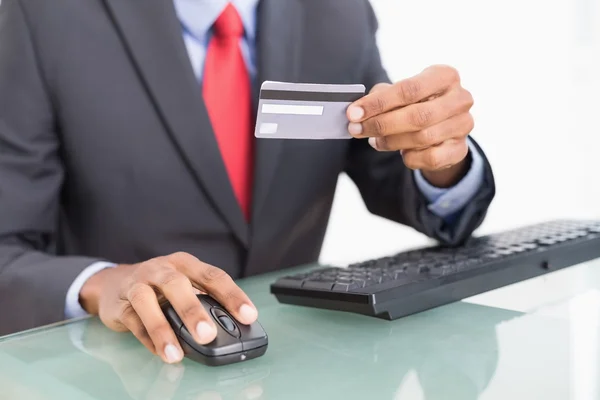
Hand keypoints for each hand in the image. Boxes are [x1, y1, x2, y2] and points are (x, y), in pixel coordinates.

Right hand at [80, 252, 257, 363]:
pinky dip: (147, 337)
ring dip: (163, 329)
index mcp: (186, 264)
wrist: (113, 283)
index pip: (213, 276)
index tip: (248, 315)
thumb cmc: (159, 286)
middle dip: (193, 311)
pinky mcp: (120, 303)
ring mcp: (138, 284)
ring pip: (148, 302)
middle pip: (177, 285)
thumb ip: (205, 301)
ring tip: (176, 353)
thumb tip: (231, 327)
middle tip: (208, 334)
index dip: (232, 295)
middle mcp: (162, 269)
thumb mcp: (185, 285)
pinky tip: (160, 351)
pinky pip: (132, 320)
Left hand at [347, 65, 473, 187]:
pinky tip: (402, 152)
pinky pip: (430, 158)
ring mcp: (464, 125)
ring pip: (422, 138)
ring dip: (391, 142)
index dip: (378, 103)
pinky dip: (410, 157)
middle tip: (357, 130)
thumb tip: (358, 110)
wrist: (443, 130)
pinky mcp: (461, 149)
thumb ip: (381, 97)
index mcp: (445, 76)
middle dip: (381, 124)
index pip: (409, 89)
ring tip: (374, 141)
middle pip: (416, 116)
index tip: (353, 113)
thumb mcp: (401, 94)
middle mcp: (460, 98)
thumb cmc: (417, 105)